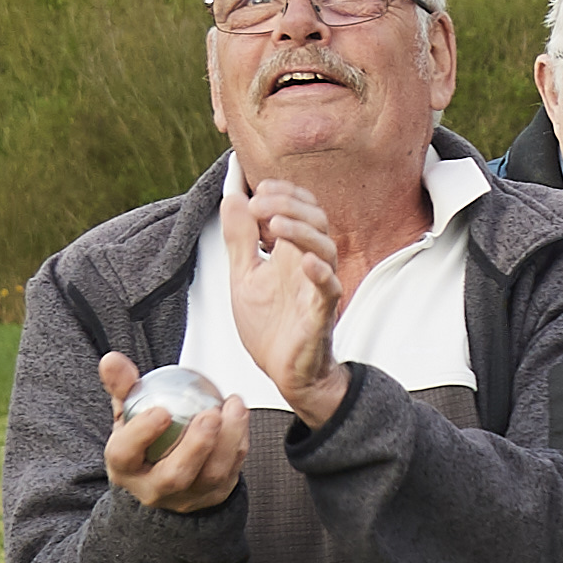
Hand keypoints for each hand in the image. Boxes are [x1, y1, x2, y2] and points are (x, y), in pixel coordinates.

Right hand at [95, 353, 244, 512]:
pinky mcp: (214, 494)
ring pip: (210, 476)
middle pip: (173, 476)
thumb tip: (112, 360)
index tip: (161, 410)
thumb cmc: (144, 441)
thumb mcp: (128, 414)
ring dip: (227, 441)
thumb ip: (123, 387)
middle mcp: (153, 488)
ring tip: (233, 408)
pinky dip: (239, 442)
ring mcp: (187, 496)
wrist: (165, 475)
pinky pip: (231, 470)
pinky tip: (239, 416)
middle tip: (209, 415)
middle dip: (194, 446)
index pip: (125, 455)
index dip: (141, 434)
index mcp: (125, 467)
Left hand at [219, 176, 349, 427]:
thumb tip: (233, 199)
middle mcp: (308, 265)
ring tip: (274, 225)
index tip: (256, 190)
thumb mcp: (243, 276)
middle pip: (316, 219)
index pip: (300, 207)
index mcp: (290, 253)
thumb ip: (240, 239)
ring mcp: (316, 287)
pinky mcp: (321, 313)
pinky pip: (330, 288)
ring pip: (325, 247)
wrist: (283, 372)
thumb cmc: (270, 327)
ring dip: (301, 230)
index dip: (283, 192)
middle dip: (287, 204)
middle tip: (258, 204)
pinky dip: (320, 273)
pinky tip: (305, 262)